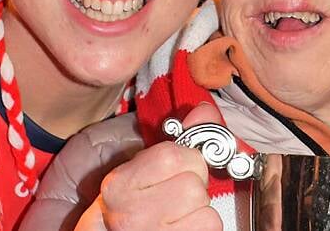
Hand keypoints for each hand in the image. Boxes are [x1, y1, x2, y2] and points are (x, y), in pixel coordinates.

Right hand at [75, 103, 223, 230]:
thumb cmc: (128, 207)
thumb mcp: (138, 169)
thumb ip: (174, 139)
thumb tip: (205, 111)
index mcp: (119, 185)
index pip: (171, 156)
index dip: (185, 158)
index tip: (178, 167)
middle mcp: (132, 214)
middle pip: (193, 185)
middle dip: (194, 185)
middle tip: (177, 194)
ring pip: (205, 208)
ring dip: (200, 208)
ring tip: (179, 212)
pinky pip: (210, 227)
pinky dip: (203, 225)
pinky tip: (184, 225)